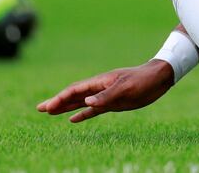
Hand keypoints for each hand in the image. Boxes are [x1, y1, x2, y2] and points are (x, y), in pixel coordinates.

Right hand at [37, 59, 173, 122]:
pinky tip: (73, 119)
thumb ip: (106, 96)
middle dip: (57, 102)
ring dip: (66, 108)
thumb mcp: (126, 88)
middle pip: (74, 96)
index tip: (47, 107)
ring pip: (81, 102)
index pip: (76, 90)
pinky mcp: (113, 103)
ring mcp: (106, 95)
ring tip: (50, 112)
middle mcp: (100, 88)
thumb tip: (86, 103)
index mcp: (101, 82)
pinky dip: (82, 114)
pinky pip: (93, 109)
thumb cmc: (143, 80)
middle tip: (40, 108)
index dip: (60, 98)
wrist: (158, 79)